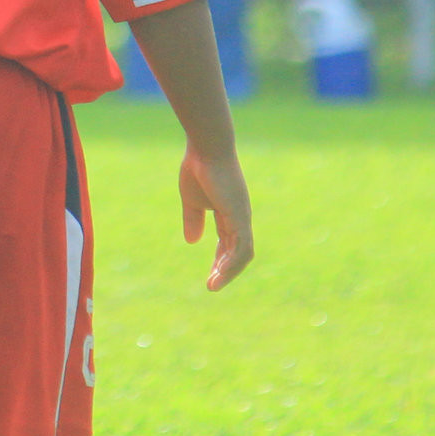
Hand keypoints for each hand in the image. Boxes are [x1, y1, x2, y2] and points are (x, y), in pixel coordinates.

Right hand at [181, 148, 253, 290]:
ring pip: (243, 254)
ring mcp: (242, 216)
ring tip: (213, 285)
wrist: (206, 148)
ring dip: (229, 272)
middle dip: (225, 271)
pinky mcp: (239, 216)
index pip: (228, 243)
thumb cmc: (198, 168)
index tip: (210, 277)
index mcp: (229, 212)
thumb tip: (192, 241)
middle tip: (211, 287)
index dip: (219, 261)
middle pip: (238, 252)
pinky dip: (231, 262)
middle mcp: (240, 217)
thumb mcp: (192, 200)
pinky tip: (218, 273)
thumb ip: (193, 220)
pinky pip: (240, 246)